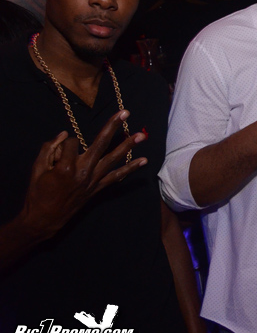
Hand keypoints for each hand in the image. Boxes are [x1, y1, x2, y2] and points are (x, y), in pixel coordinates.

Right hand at [20, 110, 146, 239]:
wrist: (45, 219)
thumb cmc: (38, 193)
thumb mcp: (37, 169)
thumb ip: (49, 148)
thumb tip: (64, 134)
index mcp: (66, 168)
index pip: (72, 143)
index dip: (64, 143)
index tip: (57, 151)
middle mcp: (84, 172)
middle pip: (101, 144)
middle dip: (113, 126)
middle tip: (125, 112)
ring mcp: (93, 181)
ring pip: (114, 159)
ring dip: (128, 146)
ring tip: (142, 135)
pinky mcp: (98, 188)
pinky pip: (117, 176)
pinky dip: (130, 168)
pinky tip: (143, 160)